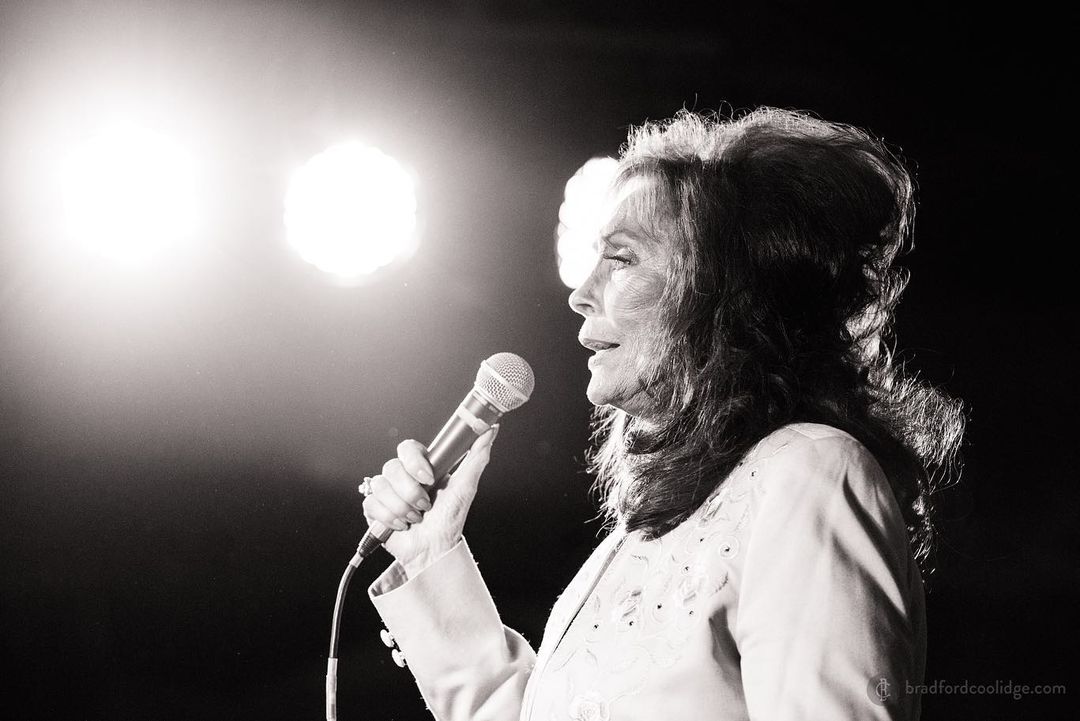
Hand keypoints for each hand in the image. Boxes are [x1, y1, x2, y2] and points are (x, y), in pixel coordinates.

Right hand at [361, 426, 497, 577]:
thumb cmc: (450, 519)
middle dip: (410, 492)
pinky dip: (389, 518)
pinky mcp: (374, 508)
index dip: (414, 461)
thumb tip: (491, 430)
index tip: (429, 478)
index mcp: (421, 466)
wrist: (433, 551)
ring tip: (416, 518)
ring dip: (402, 508)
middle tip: (425, 505)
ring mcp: (386, 491)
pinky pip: (371, 504)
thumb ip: (477, 456)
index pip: (407, 448)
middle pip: (392, 467)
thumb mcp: (466, 487)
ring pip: (381, 486)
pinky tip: (401, 525)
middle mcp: (402, 476)